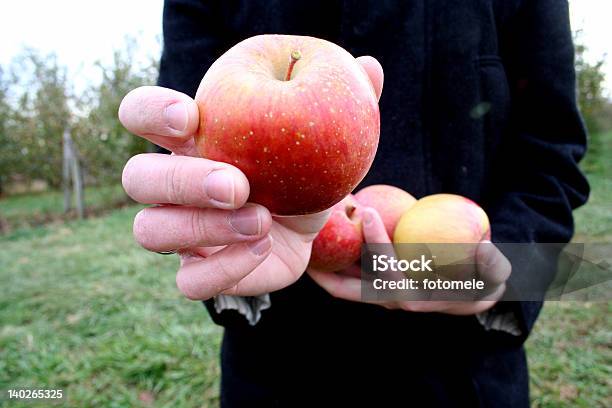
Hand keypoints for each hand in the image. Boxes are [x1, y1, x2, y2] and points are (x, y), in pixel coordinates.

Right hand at [119, 56, 383, 299]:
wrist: (304, 227)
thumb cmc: (302, 170)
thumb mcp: (320, 134)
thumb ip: (338, 99)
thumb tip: (371, 66)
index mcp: (194, 139)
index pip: (141, 113)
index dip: (150, 111)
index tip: (189, 116)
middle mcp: (175, 185)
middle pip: (137, 178)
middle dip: (182, 179)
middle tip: (237, 184)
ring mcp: (182, 232)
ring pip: (151, 231)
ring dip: (206, 227)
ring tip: (262, 220)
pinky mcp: (201, 271)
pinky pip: (189, 281)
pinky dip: (224, 268)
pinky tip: (264, 248)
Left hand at [308, 208, 510, 314]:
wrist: (473, 289)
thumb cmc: (483, 278)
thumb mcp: (495, 272)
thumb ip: (492, 263)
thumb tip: (481, 247)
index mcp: (414, 297)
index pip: (389, 271)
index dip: (377, 242)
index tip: (367, 211)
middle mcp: (391, 299)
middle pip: (351, 287)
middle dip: (328, 269)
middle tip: (312, 236)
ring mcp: (381, 293)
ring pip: (345, 281)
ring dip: (327, 263)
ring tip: (307, 236)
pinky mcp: (377, 284)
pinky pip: (352, 272)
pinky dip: (338, 256)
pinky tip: (328, 231)